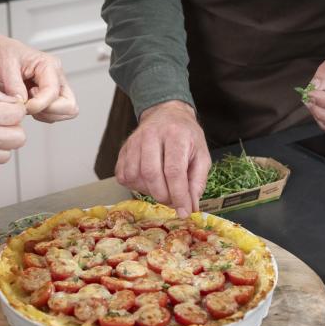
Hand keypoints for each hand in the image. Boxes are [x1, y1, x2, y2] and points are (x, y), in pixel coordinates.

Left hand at [0, 23, 77, 122]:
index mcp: (49, 65)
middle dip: (49, 111)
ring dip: (45, 114)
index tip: (24, 105)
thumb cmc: (2, 54)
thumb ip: (15, 86)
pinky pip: (54, 115)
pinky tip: (28, 105)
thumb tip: (23, 103)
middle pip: (69, 106)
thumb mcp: (5, 66)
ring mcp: (55, 89)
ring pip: (64, 113)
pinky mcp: (49, 98)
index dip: (40, 104)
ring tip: (27, 103)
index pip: (54, 92)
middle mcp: (57, 77)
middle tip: (29, 105)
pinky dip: (41, 115)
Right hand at [115, 101, 211, 217]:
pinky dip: (135, 186)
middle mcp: (151, 135)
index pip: (174, 171)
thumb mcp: (201, 156)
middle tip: (173, 201)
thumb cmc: (186, 137)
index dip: (178, 195)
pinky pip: (123, 176)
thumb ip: (197, 182)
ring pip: (134, 176)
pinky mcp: (123, 149)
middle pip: (151, 174)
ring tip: (161, 188)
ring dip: (148, 191)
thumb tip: (190, 207)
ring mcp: (134, 141)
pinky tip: (147, 182)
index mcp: (175, 135)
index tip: (184, 211)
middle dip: (163, 196)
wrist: (167, 114)